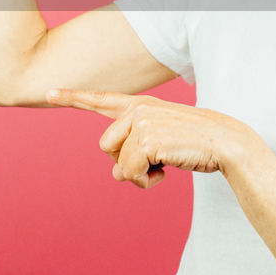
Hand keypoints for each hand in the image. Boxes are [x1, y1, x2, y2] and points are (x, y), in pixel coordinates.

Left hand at [45, 88, 260, 189]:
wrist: (226, 144)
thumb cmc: (196, 144)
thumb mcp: (162, 140)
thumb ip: (135, 148)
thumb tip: (117, 173)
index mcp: (141, 105)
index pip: (102, 99)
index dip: (74, 97)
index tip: (49, 93)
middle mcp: (138, 110)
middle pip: (106, 147)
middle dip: (126, 163)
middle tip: (155, 162)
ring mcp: (141, 123)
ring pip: (117, 163)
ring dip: (137, 174)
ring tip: (164, 165)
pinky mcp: (146, 140)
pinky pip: (130, 173)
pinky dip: (145, 181)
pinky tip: (166, 173)